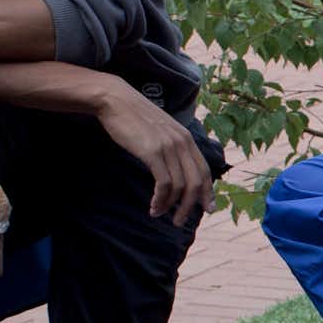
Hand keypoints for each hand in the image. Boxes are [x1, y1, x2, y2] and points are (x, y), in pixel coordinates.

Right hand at [97, 82, 213, 224]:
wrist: (115, 100)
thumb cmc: (133, 117)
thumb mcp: (160, 130)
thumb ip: (170, 145)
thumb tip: (174, 166)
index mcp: (186, 138)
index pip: (204, 170)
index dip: (208, 192)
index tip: (208, 208)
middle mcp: (182, 143)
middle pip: (196, 183)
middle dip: (191, 206)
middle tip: (180, 222)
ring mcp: (168, 147)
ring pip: (180, 186)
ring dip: (170, 206)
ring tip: (159, 215)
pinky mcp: (152, 152)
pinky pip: (164, 184)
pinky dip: (161, 200)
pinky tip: (153, 207)